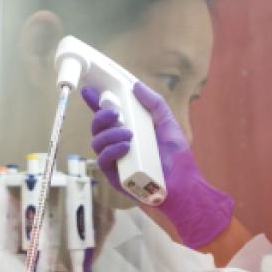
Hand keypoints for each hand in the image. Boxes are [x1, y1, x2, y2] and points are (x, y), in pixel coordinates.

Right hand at [83, 81, 234, 248]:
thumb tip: (136, 85)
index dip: (95, 102)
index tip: (89, 89)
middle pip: (97, 127)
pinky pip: (102, 160)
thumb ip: (155, 103)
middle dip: (101, 116)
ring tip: (128, 134)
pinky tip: (125, 147)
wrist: (183, 187)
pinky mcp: (114, 176)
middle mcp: (118, 145)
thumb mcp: (168, 124)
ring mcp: (115, 161)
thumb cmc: (177, 159)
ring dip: (109, 134)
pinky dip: (112, 150)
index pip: (107, 115)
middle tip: (115, 113)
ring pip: (97, 142)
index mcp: (129, 131)